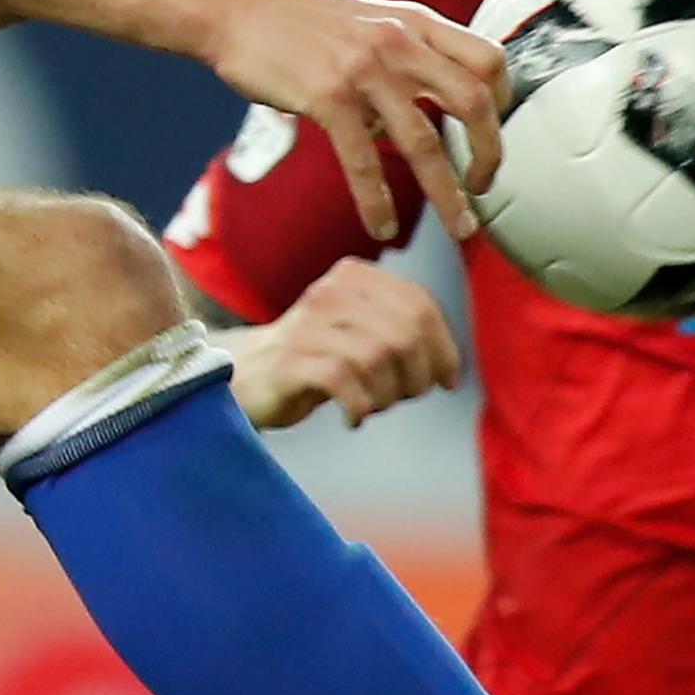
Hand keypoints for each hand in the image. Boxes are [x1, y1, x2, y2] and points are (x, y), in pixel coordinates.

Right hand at [204, 0, 506, 242]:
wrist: (237, 10)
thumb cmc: (299, 23)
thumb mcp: (369, 22)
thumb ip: (405, 58)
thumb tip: (421, 118)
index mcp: (416, 23)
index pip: (488, 60)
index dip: (503, 103)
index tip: (493, 135)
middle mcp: (400, 43)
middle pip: (474, 102)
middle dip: (489, 153)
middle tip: (483, 187)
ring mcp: (365, 70)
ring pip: (425, 144)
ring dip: (448, 194)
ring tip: (458, 228)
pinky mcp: (328, 97)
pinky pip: (364, 162)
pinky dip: (377, 202)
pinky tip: (381, 227)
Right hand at [228, 259, 464, 429]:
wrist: (246, 374)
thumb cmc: (317, 358)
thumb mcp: (361, 332)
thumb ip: (402, 333)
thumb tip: (448, 368)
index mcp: (354, 277)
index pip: (420, 305)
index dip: (443, 347)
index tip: (445, 380)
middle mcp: (330, 293)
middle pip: (404, 333)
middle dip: (418, 375)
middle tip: (406, 397)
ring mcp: (306, 326)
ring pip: (377, 356)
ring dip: (388, 393)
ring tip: (376, 406)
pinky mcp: (288, 361)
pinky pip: (343, 381)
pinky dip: (360, 406)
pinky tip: (353, 417)